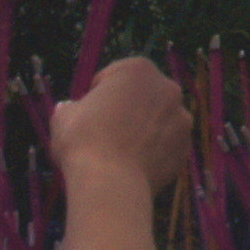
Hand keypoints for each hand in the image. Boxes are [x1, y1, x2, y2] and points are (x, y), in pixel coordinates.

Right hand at [50, 57, 191, 195]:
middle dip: (126, 110)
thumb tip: (70, 108)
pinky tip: (133, 166)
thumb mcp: (63, 117)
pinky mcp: (185, 147)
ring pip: (157, 122)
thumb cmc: (83, 139)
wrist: (109, 180)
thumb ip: (70, 107)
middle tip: (104, 133)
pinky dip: (153, 153)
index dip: (97, 95)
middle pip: (141, 97)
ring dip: (143, 131)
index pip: (114, 76)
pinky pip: (165, 147)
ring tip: (119, 152)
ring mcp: (182, 118)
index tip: (87, 113)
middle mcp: (168, 88)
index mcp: (138, 69)